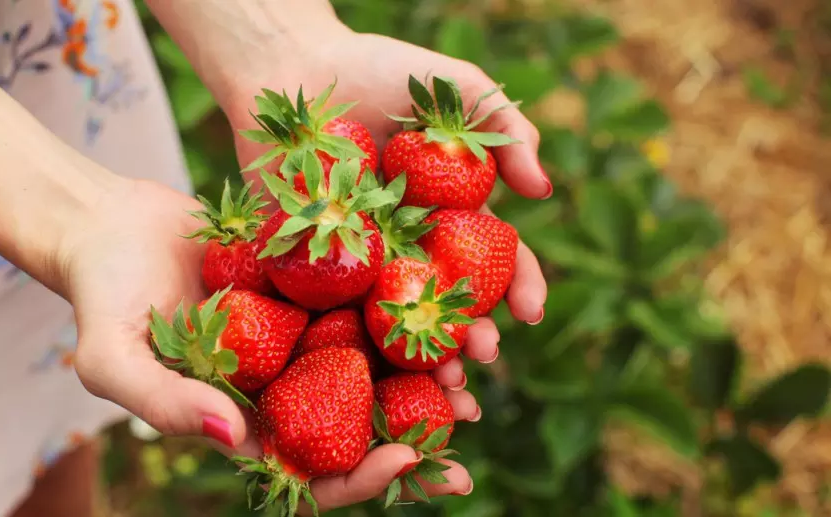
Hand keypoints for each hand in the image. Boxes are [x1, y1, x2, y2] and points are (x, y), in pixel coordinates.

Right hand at [62, 178, 481, 510]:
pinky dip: (402, 302)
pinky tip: (445, 291)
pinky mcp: (311, 285)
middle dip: (419, 430)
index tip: (406, 459)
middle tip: (468, 417)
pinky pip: (363, 298)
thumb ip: (162, 403)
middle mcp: (282, 386)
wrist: (111, 224)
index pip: (311, 474)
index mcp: (245, 422)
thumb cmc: (102, 299)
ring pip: (375, 361)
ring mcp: (300, 335)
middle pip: (359, 425)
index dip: (360, 479)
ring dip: (425, 366)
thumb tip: (233, 437)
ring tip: (476, 356)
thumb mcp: (112, 358)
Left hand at [222, 28, 549, 509]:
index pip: (492, 258)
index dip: (516, 285)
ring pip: (397, 320)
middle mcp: (408, 243)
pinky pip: (335, 312)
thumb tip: (544, 190)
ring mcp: (361, 258)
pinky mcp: (310, 263)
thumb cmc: (378, 71)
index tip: (532, 311)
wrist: (293, 66)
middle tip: (485, 357)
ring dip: (423, 355)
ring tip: (443, 380)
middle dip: (472, 334)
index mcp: (447, 212)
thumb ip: (507, 129)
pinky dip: (357, 345)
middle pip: (447, 301)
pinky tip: (375, 370)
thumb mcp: (455, 88)